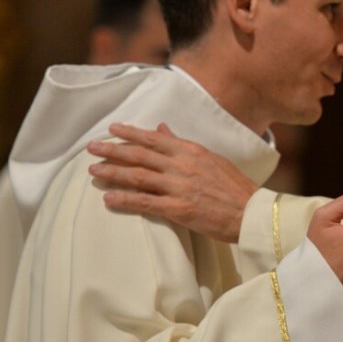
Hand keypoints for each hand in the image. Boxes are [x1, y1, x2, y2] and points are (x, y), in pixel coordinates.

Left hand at [87, 123, 257, 243]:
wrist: (251, 213)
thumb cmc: (234, 187)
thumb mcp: (210, 158)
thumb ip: (183, 144)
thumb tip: (161, 128)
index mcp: (191, 151)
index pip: (154, 138)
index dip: (130, 133)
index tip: (111, 130)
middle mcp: (182, 165)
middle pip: (140, 155)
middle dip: (112, 151)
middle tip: (91, 148)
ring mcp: (179, 187)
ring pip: (138, 176)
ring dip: (113, 173)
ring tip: (93, 172)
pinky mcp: (179, 209)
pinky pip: (145, 203)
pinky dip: (125, 200)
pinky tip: (108, 199)